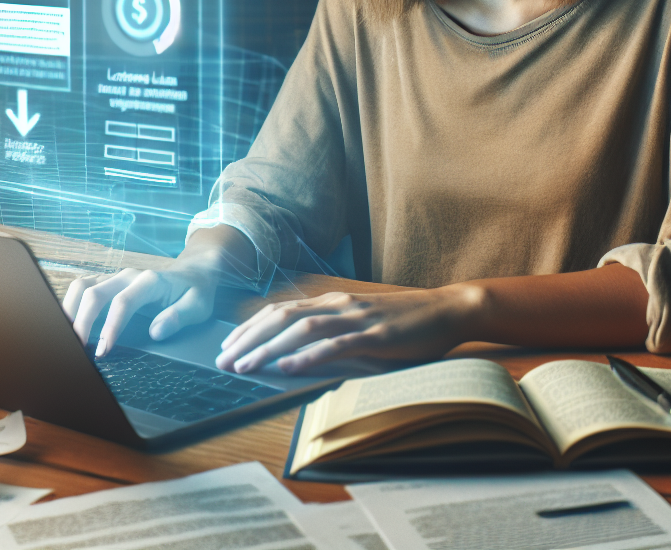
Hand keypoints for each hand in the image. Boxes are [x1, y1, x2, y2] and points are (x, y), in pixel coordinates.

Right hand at [63, 259, 216, 356]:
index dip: (111, 326)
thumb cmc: (195, 292)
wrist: (193, 273)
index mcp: (150, 281)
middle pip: (95, 292)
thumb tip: (155, 331)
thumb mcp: (198, 306)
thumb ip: (179, 317)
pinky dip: (71, 304)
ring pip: (83, 285)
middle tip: (77, 349)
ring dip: (71, 310)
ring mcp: (116, 278)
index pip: (123, 301)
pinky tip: (69, 325)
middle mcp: (129, 276)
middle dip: (83, 321)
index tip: (103, 350)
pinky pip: (83, 287)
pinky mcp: (109, 283)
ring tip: (67, 337)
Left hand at [215, 285, 483, 374]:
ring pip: (302, 329)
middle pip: (282, 316)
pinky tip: (289, 368)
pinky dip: (308, 357)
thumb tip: (299, 352)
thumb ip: (335, 332)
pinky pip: (336, 345)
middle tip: (223, 360)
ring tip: (245, 365)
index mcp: (334, 301)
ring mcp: (356, 318)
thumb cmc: (405, 322)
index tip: (228, 345)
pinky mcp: (375, 334)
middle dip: (249, 338)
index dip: (251, 327)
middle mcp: (339, 304)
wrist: (446, 310)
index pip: (281, 310)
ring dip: (269, 348)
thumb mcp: (362, 323)